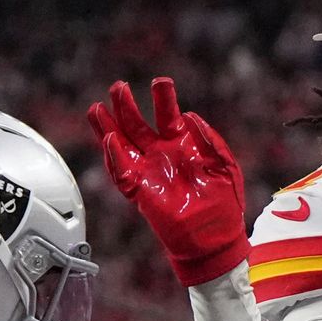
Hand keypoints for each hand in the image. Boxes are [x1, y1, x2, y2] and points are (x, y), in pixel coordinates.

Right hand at [84, 79, 252, 288]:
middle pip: (137, 125)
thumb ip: (210, 140)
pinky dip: (114, 156)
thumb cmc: (224, 204)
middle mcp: (161, 155)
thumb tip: (190, 116)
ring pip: (122, 144)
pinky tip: (110, 139)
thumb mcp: (225, 165)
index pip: (167, 115)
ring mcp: (149, 172)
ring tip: (96, 108)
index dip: (162, 98)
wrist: (215, 238)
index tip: (160, 82)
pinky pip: (121, 172)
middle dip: (126, 106)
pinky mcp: (140, 191)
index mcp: (183, 145)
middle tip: (118, 87)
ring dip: (108, 127)